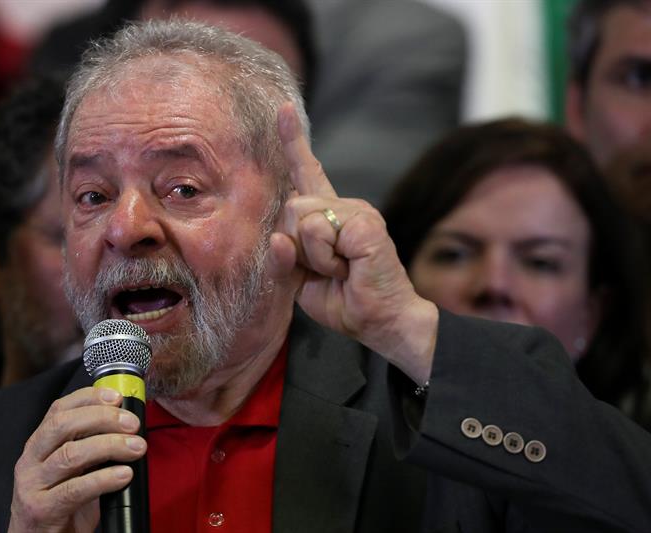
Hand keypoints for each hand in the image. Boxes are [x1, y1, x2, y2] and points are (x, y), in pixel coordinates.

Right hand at [8, 387, 145, 532]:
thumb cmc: (59, 506)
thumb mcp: (73, 470)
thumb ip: (90, 448)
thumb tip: (127, 427)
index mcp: (39, 445)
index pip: (59, 409)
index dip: (88, 398)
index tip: (116, 396)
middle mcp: (30, 460)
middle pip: (63, 426)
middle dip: (102, 418)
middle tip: (132, 423)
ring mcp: (32, 485)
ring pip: (70, 455)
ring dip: (109, 446)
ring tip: (136, 448)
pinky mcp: (41, 509)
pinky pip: (75, 489)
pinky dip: (103, 479)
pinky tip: (123, 475)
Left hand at [267, 103, 437, 382]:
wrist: (382, 322)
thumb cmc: (346, 301)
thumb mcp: (302, 281)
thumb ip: (286, 257)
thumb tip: (276, 238)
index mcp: (329, 216)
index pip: (307, 173)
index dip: (294, 143)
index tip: (284, 111)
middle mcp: (345, 206)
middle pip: (291, 207)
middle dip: (297, 247)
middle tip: (327, 270)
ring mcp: (359, 211)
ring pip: (302, 220)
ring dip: (313, 257)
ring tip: (340, 270)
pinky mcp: (366, 223)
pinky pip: (321, 233)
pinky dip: (327, 260)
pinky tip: (350, 268)